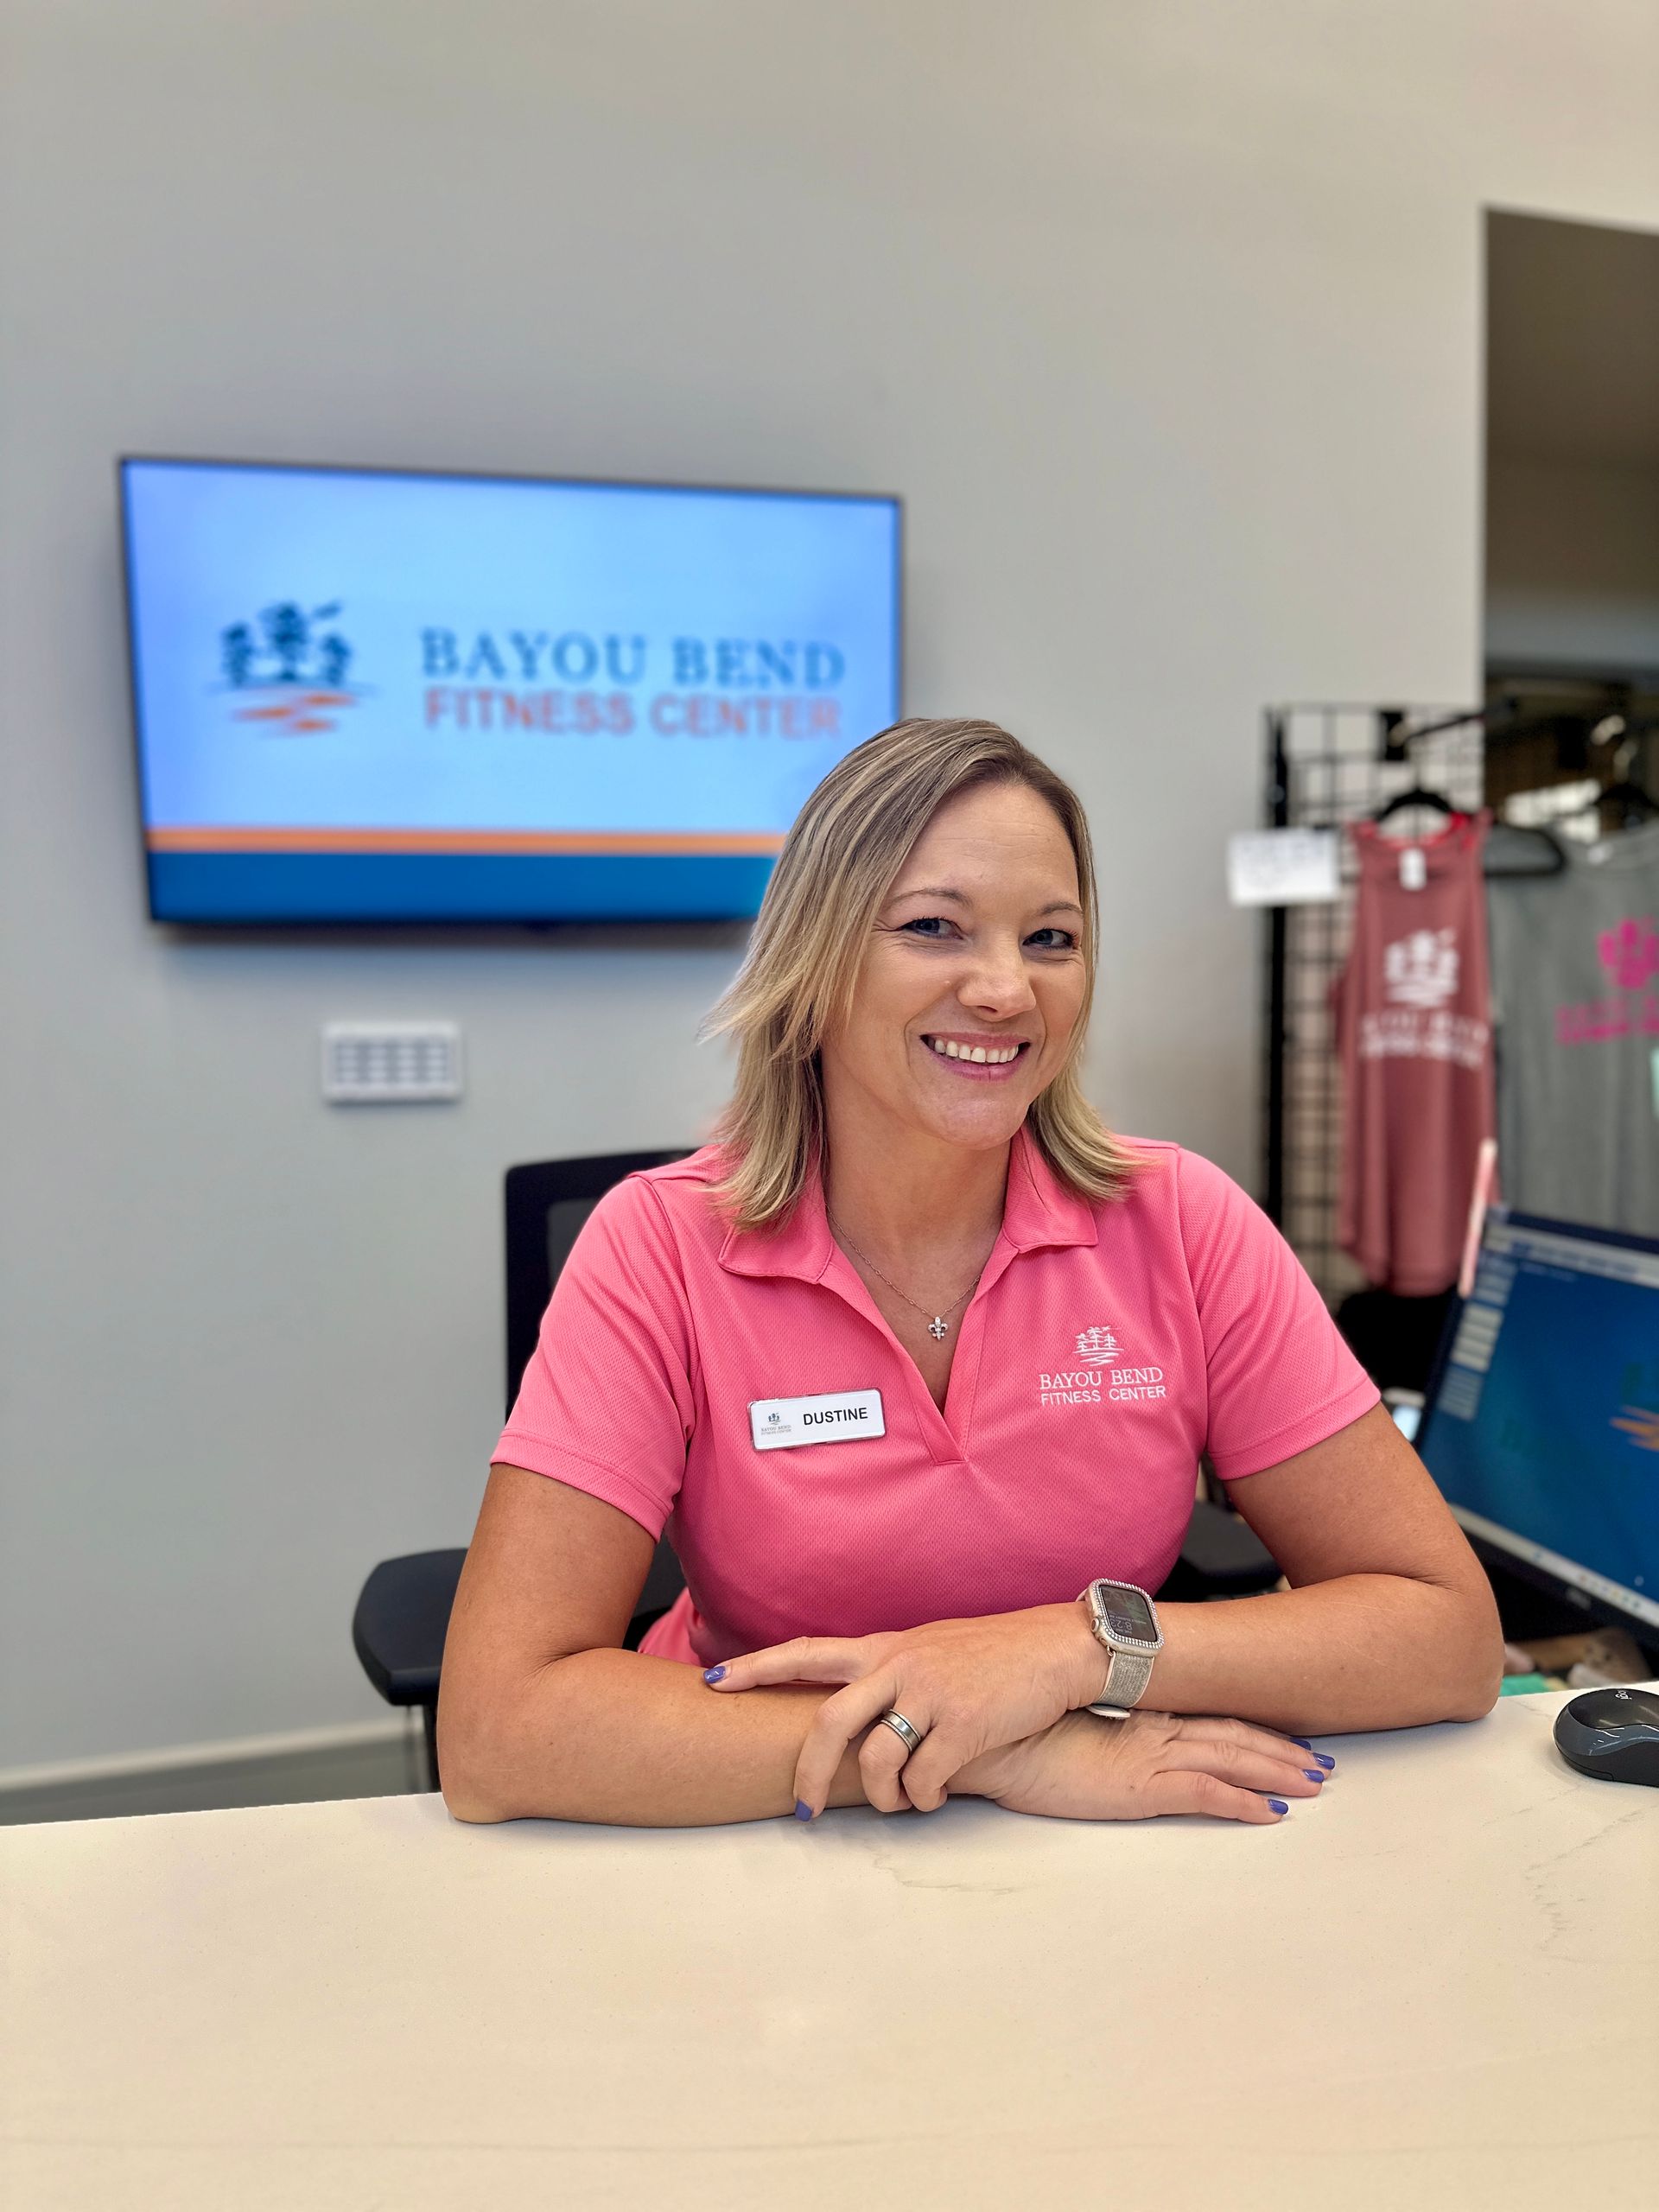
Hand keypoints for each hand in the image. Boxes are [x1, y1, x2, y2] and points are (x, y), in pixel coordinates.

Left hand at [703, 1607, 1107, 1814]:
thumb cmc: (997, 1653)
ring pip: (876, 1761)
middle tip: (800, 1809)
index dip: (756, 1669)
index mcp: (886, 1647)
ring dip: (880, 1797)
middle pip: (829, 1722)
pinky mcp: (965, 1725)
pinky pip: (925, 1780)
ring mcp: (932, 1694)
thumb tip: (860, 1708)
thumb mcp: (932, 1647)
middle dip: (806, 1772)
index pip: (807, 1652)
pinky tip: (936, 1797)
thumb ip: (892, 1671)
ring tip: (899, 1804)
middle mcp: (900, 1666)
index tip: (713, 1683)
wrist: (1058, 1648)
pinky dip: (924, 1800)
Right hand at [956, 1708, 1328, 1824]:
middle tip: (1321, 1761)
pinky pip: (1206, 1793)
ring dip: (1277, 1770)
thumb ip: (1088, 1732)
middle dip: (1279, 1748)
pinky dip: (1244, 1802)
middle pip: (1231, 1734)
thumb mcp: (1058, 1729)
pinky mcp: (1138, 1785)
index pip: (1205, 1716)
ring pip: (1231, 1758)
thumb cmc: (1009, 1733)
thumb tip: (1097, 1738)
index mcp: (1133, 1715)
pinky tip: (1273, 1813)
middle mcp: (1149, 1729)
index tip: (1281, 1734)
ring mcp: (1147, 1755)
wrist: (985, 1733)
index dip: (1247, 1725)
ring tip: (1314, 1783)